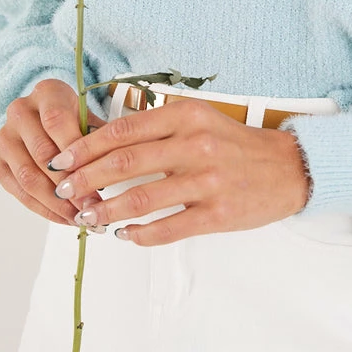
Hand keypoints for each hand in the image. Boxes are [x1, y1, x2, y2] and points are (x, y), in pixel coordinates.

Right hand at [0, 78, 107, 228]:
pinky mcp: (0, 164)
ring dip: (55, 203)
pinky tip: (64, 218)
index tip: (99, 181)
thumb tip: (114, 172)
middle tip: (92, 207)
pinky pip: (19, 192)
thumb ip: (100, 138)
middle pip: (42, 154)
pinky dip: (43, 209)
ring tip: (80, 218)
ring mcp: (5, 139)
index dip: (77, 155)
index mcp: (45, 93)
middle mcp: (19, 113)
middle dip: (69, 185)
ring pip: (28, 177)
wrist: (44, 114)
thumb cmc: (74, 117)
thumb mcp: (90, 116)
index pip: (57, 123)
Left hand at [45, 96, 311, 244]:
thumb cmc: (236, 145)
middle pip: (124, 164)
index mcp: (186, 116)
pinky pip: (168, 228)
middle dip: (85, 181)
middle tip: (63, 192)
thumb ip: (157, 128)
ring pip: (141, 199)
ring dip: (106, 211)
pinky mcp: (218, 213)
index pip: (122, 131)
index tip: (61, 161)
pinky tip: (125, 235)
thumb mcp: (199, 120)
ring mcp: (208, 181)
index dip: (84, 148)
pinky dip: (140, 234)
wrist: (290, 168)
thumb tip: (100, 144)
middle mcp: (196, 144)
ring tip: (87, 218)